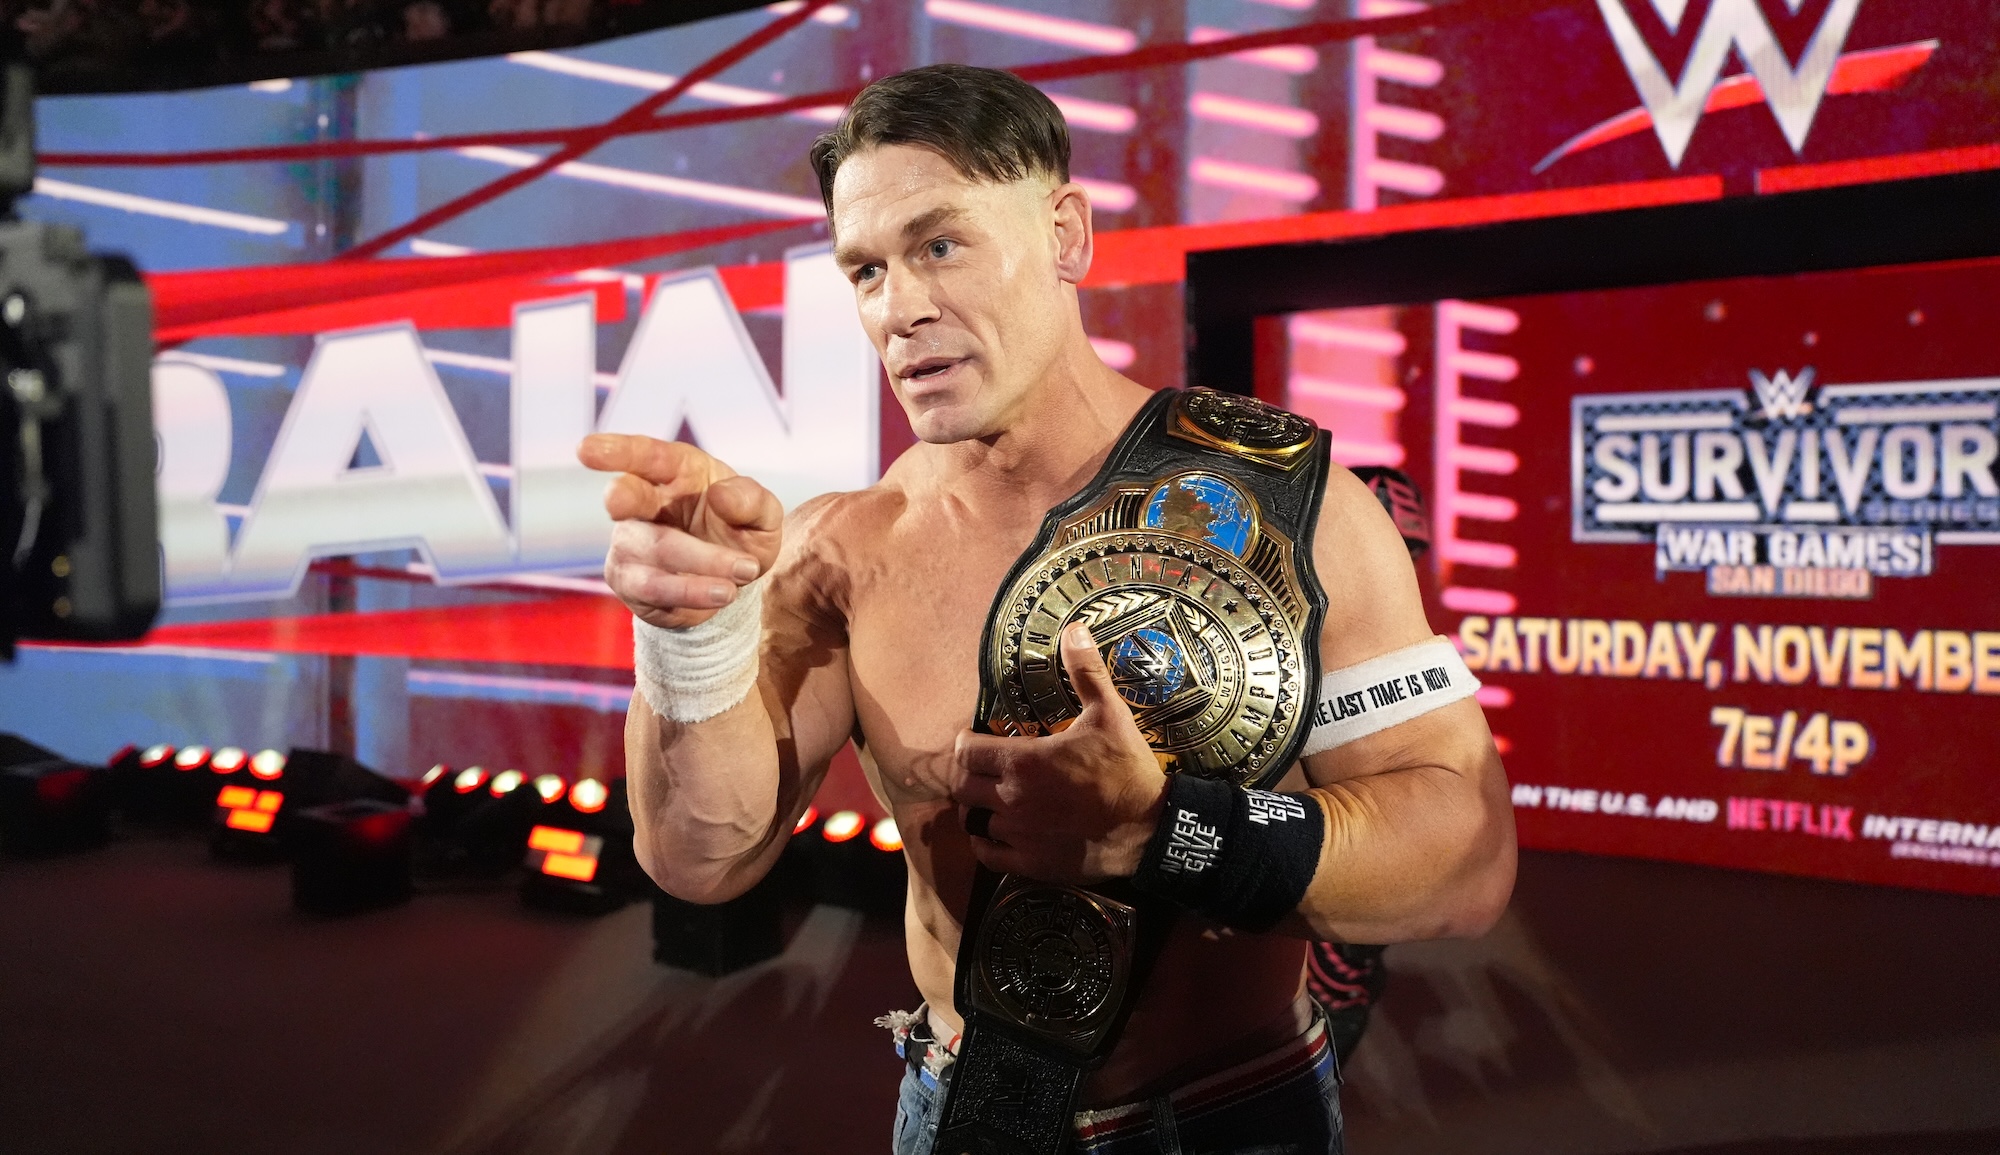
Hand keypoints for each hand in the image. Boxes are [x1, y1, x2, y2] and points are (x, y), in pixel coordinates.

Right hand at [577, 434, 781, 629]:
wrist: (731, 581)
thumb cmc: (740, 531)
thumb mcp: (763, 516)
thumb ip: (752, 501)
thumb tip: (720, 494)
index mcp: (676, 471)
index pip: (645, 455)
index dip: (617, 450)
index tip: (586, 449)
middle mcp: (644, 503)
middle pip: (627, 496)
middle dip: (621, 497)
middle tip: (616, 502)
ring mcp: (631, 543)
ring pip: (653, 551)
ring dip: (699, 564)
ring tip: (740, 575)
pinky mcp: (629, 581)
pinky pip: (654, 589)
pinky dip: (691, 593)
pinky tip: (722, 593)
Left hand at [951, 623, 1168, 884]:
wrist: (1150, 828)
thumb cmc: (1127, 770)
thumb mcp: (1110, 714)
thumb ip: (1086, 673)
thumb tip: (1075, 629)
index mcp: (1022, 762)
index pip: (966, 751)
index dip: (967, 743)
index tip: (977, 739)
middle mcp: (1011, 799)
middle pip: (962, 787)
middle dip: (968, 775)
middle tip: (984, 769)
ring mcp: (1018, 835)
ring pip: (972, 822)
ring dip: (977, 809)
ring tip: (991, 800)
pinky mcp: (1030, 864)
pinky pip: (988, 855)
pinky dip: (987, 843)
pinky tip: (999, 834)